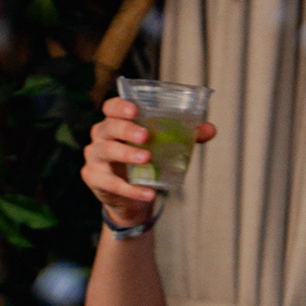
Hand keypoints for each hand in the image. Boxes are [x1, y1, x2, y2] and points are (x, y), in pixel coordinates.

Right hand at [80, 95, 203, 233]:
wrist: (132, 198)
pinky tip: (149, 193)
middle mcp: (101, 136)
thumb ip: (185, 136)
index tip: (135, 109)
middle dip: (126, 130)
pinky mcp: (94, 178)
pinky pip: (112, 184)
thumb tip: (210, 129)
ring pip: (106, 151)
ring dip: (127, 155)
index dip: (120, 106)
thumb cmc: (146, 163)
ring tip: (147, 159)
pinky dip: (131, 189)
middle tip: (146, 136)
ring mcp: (95, 158)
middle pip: (108, 128)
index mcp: (115, 122)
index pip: (111, 107)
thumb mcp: (164, 147)